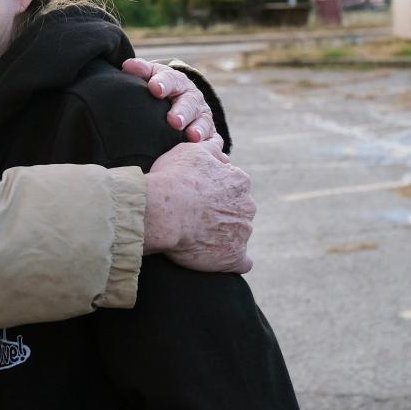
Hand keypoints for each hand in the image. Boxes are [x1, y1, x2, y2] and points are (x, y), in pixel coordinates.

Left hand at [122, 58, 214, 141]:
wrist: (178, 99)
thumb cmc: (160, 88)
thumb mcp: (152, 76)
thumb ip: (141, 71)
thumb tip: (128, 65)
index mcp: (177, 82)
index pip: (170, 80)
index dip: (163, 84)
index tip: (155, 89)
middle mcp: (192, 98)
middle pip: (189, 103)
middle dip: (182, 112)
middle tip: (174, 121)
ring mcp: (202, 115)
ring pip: (202, 122)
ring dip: (198, 129)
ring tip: (192, 136)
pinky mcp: (209, 133)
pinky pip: (212, 139)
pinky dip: (209, 144)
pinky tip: (202, 149)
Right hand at [142, 136, 254, 272]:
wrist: (163, 211)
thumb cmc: (173, 178)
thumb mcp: (191, 151)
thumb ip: (211, 149)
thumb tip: (220, 147)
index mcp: (239, 181)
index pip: (233, 185)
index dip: (213, 190)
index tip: (196, 195)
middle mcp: (247, 206)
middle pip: (238, 210)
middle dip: (222, 212)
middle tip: (195, 215)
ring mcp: (243, 232)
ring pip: (238, 233)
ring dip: (223, 235)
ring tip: (197, 236)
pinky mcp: (234, 257)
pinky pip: (241, 262)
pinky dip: (231, 259)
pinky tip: (216, 256)